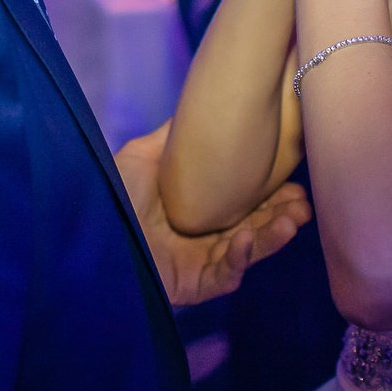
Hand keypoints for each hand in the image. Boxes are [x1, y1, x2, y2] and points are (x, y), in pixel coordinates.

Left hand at [115, 120, 310, 306]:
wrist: (88, 229)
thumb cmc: (114, 191)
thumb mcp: (143, 154)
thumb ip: (175, 136)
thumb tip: (204, 103)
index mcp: (196, 208)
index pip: (242, 201)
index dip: (270, 191)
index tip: (293, 176)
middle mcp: (202, 236)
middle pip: (252, 227)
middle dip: (281, 215)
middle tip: (303, 201)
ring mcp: (198, 263)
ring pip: (246, 252)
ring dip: (271, 236)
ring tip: (294, 219)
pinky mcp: (191, 286)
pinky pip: (223, 275)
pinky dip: (238, 259)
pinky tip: (245, 240)